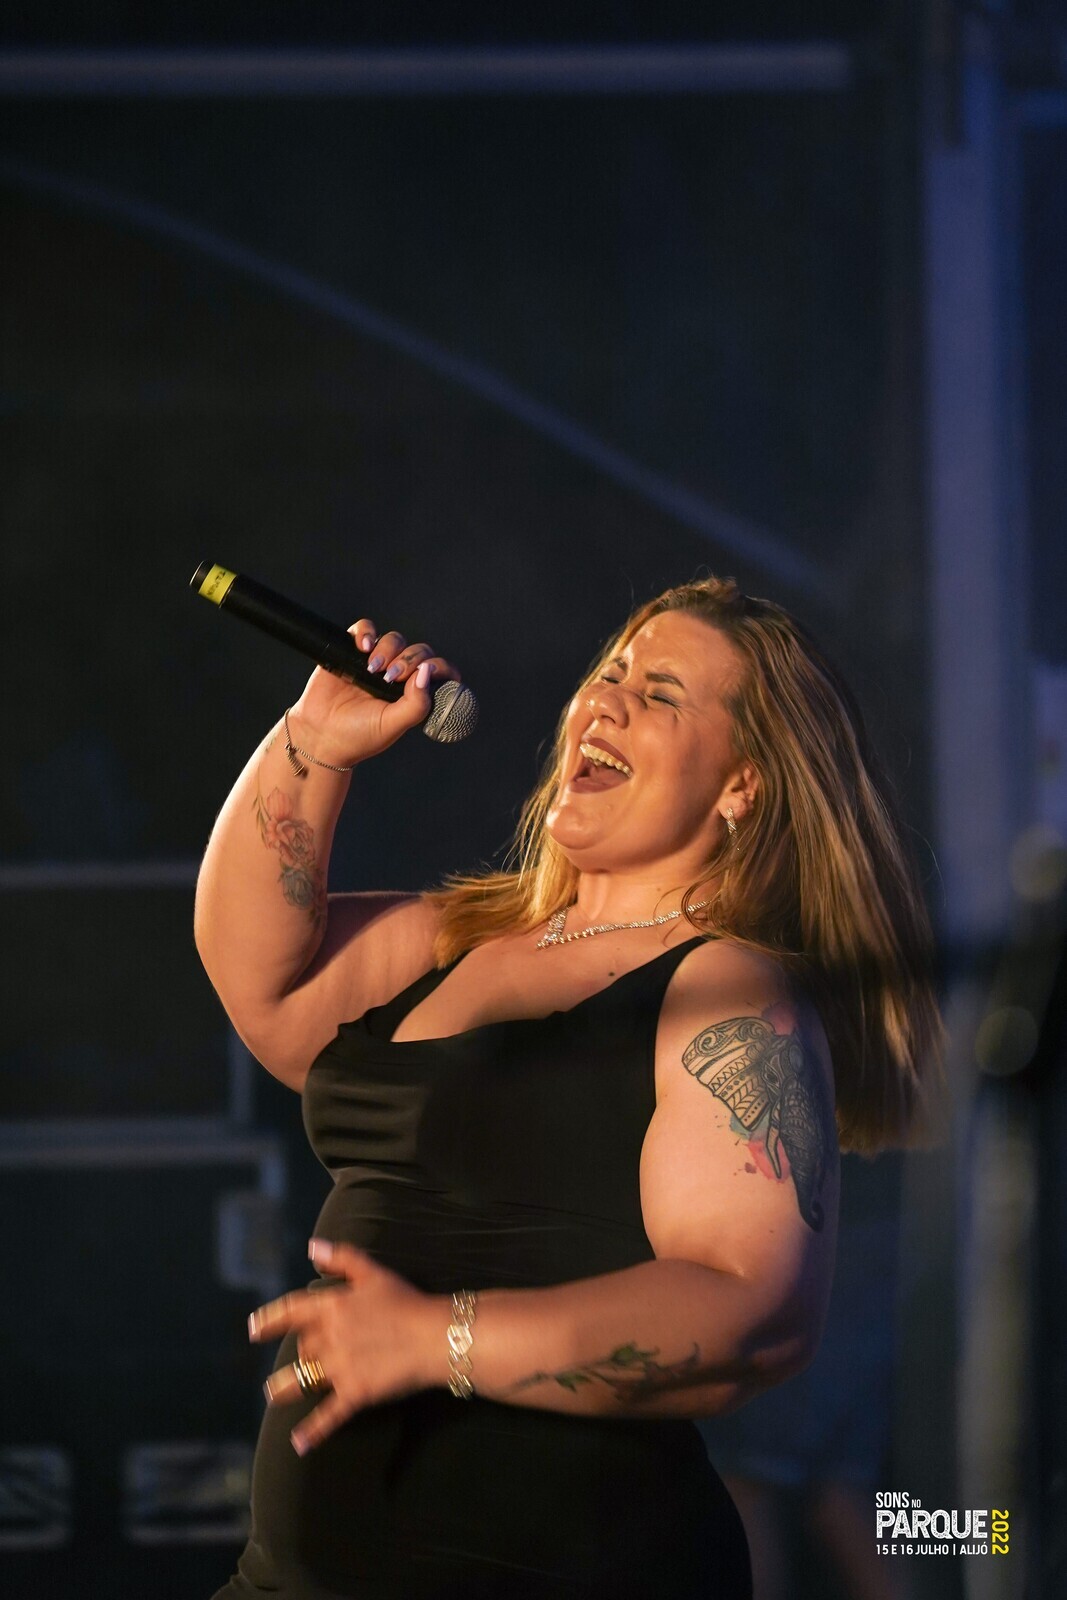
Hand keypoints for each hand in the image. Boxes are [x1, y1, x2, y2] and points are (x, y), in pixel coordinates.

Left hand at [248, 1240, 448, 1454]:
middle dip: (300, 1354)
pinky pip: (329, 1415)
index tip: (253, 1329)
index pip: (292, 1311)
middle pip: (302, 1348)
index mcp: (333, 1307)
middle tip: (305, 1359)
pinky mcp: (356, 1393)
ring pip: (302, 1380)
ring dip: (284, 1389)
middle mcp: (330, 1337)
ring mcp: (341, 1367)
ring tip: (273, 1395)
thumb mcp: (373, 1272)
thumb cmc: (406, 1301)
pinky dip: (313, 1431)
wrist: (434, 1335)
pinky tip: (299, 1444)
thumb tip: (313, 1247)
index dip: (270, 1320)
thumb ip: (342, 1258)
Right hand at [289, 618, 462, 767]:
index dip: (439, 667)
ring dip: (388, 649)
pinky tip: (362, 648)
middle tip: (391, 678)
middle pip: (418, 651)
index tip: (427, 672)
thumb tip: (427, 674)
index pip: (437, 671)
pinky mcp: (351, 651)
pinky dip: (367, 632)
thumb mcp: (392, 726)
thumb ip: (416, 704)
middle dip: (409, 660)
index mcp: (413, 694)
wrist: (320, 736)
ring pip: (394, 639)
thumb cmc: (358, 736)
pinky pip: (365, 629)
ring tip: (372, 669)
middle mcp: (397, 676)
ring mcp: (375, 662)